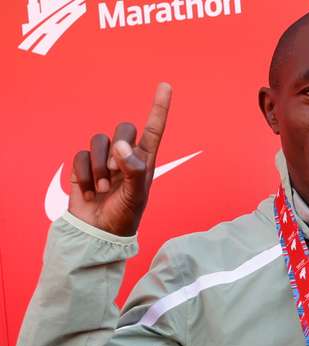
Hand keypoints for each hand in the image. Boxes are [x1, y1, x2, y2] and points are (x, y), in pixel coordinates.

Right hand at [68, 83, 171, 235]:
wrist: (98, 233)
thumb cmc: (124, 216)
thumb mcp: (136, 196)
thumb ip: (134, 169)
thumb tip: (122, 145)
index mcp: (146, 161)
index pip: (154, 129)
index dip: (159, 108)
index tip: (165, 86)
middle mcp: (127, 156)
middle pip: (123, 128)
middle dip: (119, 147)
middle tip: (117, 172)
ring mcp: (105, 160)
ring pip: (99, 140)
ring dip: (100, 165)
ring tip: (104, 188)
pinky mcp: (84, 166)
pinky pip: (81, 155)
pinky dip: (84, 174)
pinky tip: (90, 191)